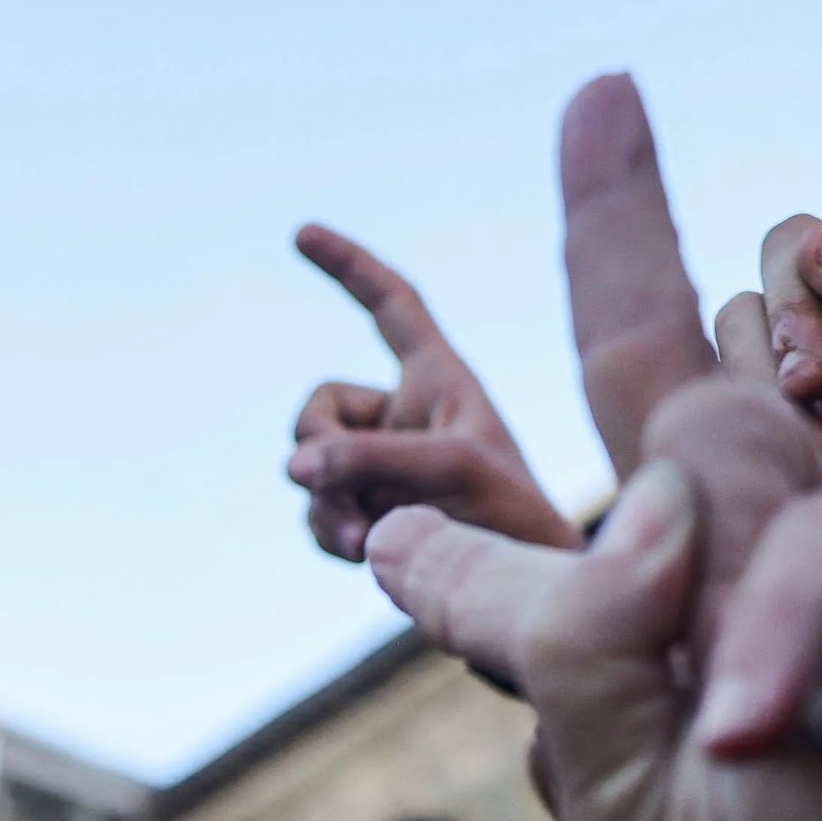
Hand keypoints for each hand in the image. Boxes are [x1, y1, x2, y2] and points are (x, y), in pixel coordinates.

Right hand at [289, 228, 578, 560]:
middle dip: (320, 448)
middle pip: (319, 407)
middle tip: (343, 487)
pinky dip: (328, 531)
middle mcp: (403, 415)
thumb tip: (294, 467)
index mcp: (438, 377)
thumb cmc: (513, 515)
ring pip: (310, 466)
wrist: (527, 587)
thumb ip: (370, 457)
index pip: (391, 303)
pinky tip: (362, 552)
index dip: (349, 266)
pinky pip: (316, 511)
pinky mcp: (368, 514)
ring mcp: (380, 466)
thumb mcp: (449, 469)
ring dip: (325, 502)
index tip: (301, 233)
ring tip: (364, 537)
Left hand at [365, 75, 821, 820]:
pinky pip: (807, 533)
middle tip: (601, 99)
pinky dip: (771, 629)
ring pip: (710, 447)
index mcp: (610, 660)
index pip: (507, 552)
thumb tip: (635, 493)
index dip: (447, 525)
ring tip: (731, 736)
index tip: (377, 513)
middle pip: (644, 383)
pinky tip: (754, 719)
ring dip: (696, 588)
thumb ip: (580, 639)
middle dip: (619, 235)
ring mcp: (814, 547)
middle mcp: (706, 582)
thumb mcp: (623, 796)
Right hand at [728, 8, 821, 505]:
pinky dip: (738, 388)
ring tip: (807, 433)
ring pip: (742, 303)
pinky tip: (775, 437)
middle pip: (800, 239)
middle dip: (804, 300)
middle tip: (820, 388)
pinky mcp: (740, 404)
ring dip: (769, 358)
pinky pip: (711, 355)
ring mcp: (793, 363)